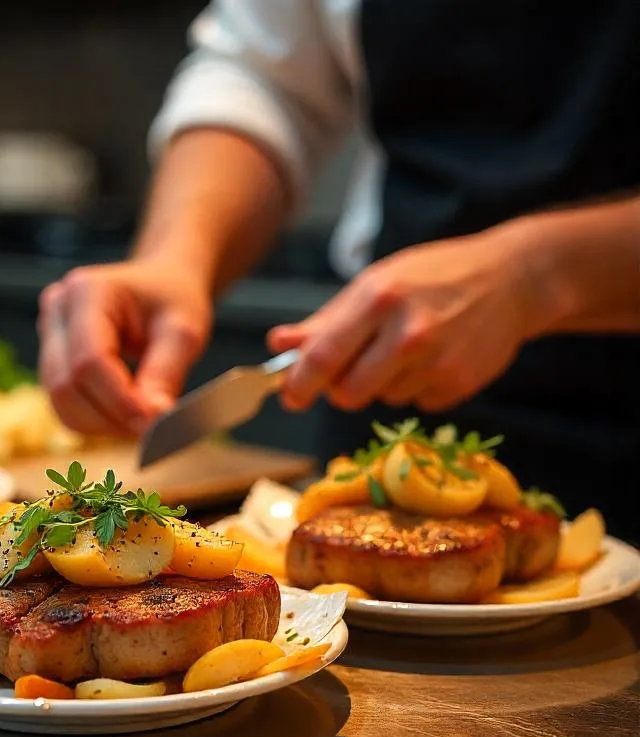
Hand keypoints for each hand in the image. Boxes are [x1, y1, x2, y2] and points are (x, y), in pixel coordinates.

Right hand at [38, 261, 211, 435]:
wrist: (161, 285)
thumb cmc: (172, 300)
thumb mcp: (182, 332)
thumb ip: (165, 375)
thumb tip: (152, 420)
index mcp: (88, 291)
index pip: (90, 360)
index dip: (119, 400)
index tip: (152, 424)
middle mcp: (58, 310)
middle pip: (68, 385)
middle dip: (110, 416)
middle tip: (151, 428)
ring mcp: (48, 335)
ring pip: (60, 401)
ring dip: (101, 424)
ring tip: (139, 421)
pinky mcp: (50, 359)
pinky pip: (63, 405)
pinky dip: (94, 421)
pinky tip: (124, 415)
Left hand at [267, 229, 542, 412]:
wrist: (513, 279)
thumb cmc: (433, 277)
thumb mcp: (375, 284)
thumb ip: (325, 321)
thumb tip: (279, 344)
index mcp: (379, 300)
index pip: (323, 357)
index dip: (298, 384)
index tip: (289, 396)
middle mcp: (409, 333)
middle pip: (348, 394)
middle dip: (340, 390)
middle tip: (351, 369)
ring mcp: (437, 362)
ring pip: (381, 399)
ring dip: (381, 384)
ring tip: (406, 348)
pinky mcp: (458, 385)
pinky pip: (414, 403)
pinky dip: (415, 387)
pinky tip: (434, 358)